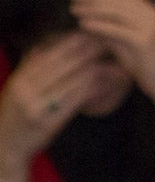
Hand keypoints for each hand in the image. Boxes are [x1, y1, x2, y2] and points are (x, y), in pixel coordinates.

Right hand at [0, 33, 106, 181]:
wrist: (4, 149)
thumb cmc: (15, 117)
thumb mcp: (15, 90)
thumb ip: (28, 67)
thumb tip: (43, 44)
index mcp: (19, 79)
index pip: (50, 53)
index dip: (72, 41)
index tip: (91, 31)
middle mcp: (25, 90)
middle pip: (64, 64)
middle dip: (88, 51)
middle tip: (109, 42)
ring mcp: (36, 106)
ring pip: (74, 80)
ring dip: (97, 70)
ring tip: (116, 64)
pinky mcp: (48, 122)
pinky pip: (76, 100)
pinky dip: (94, 90)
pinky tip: (108, 86)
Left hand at [69, 0, 154, 103]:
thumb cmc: (144, 63)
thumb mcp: (124, 41)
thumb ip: (109, 28)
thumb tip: (86, 17)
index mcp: (151, 9)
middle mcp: (152, 13)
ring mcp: (150, 26)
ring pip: (117, 12)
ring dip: (92, 7)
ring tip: (73, 7)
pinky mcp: (144, 41)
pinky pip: (117, 30)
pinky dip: (99, 25)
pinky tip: (82, 24)